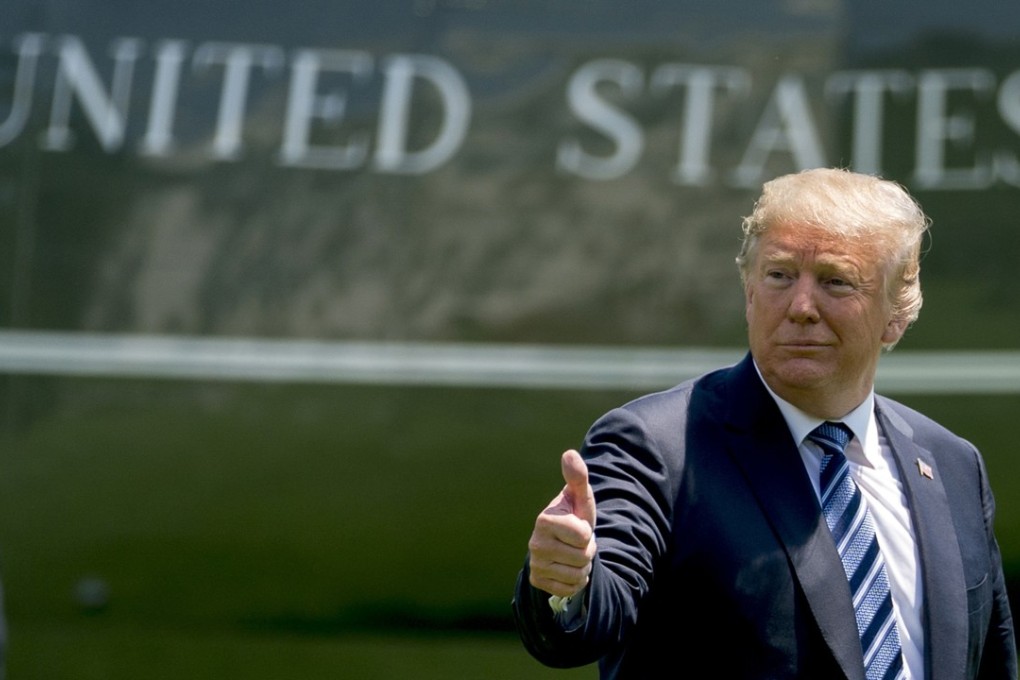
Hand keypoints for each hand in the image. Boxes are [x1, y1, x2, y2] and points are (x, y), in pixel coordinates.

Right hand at [527, 449, 597, 596]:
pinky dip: (575, 582)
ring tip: (573, 554)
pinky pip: (570, 589)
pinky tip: (567, 568)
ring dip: (583, 566)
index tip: (578, 527)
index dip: (587, 532)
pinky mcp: (537, 581)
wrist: (563, 543)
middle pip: (583, 557)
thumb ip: (578, 477)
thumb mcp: (581, 499)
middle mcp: (535, 543)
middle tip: (577, 542)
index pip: (583, 536)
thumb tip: (569, 453)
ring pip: (578, 575)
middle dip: (587, 551)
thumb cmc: (575, 516)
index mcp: (544, 520)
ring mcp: (535, 564)